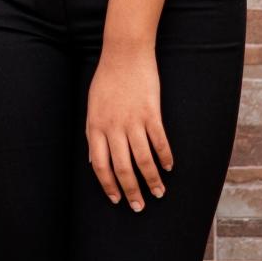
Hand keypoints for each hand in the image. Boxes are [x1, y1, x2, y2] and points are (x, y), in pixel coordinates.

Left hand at [85, 46, 170, 211]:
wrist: (124, 53)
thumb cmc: (107, 80)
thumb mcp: (92, 107)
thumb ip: (93, 134)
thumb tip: (93, 161)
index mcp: (95, 126)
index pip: (100, 166)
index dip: (108, 186)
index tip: (117, 199)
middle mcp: (113, 127)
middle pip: (122, 168)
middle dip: (131, 191)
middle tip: (139, 206)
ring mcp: (133, 120)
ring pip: (143, 160)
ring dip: (152, 180)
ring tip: (158, 193)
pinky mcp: (151, 113)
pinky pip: (159, 142)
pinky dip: (165, 158)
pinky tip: (169, 167)